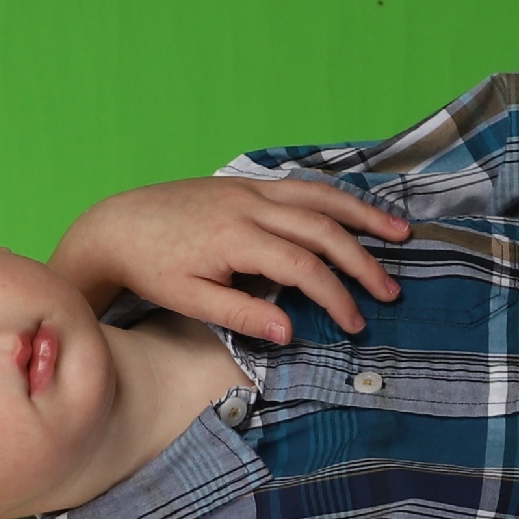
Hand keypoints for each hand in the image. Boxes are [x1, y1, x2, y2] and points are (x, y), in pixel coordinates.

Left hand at [46, 177, 411, 343]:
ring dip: (362, 215)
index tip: (355, 323)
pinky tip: (356, 211)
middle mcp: (249, 206)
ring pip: (320, 196)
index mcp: (236, 238)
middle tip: (390, 292)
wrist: (118, 226)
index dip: (335, 296)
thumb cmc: (153, 268)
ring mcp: (250, 189)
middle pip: (323, 229)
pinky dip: (335, 196)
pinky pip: (301, 185)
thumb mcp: (192, 301)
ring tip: (399, 233)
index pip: (303, 267)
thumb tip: (291, 334)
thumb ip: (242, 317)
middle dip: (362, 261)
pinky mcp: (246, 184)